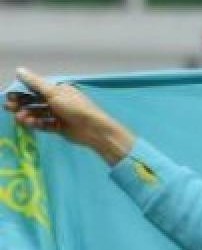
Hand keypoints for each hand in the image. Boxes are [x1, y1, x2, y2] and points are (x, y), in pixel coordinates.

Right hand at [3, 68, 134, 165]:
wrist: (94, 129)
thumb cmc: (75, 108)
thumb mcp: (54, 93)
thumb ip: (35, 83)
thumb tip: (19, 70)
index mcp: (58, 90)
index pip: (35, 90)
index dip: (22, 94)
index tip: (10, 98)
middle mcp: (58, 101)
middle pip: (35, 102)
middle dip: (22, 105)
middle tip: (10, 108)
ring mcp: (59, 115)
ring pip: (39, 114)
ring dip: (29, 115)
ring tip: (22, 119)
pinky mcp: (60, 127)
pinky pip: (45, 125)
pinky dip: (37, 124)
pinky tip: (31, 124)